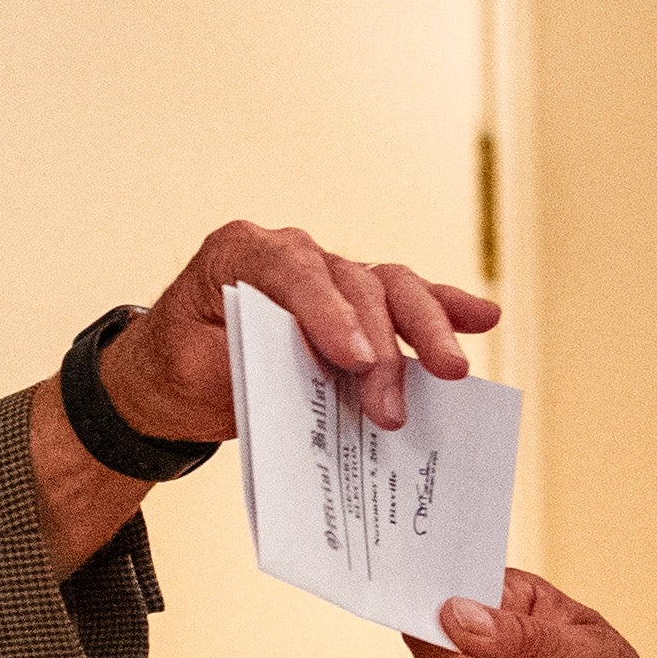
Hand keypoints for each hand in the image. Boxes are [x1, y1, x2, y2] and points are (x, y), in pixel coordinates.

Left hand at [99, 220, 495, 440]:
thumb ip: (247, 364)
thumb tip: (311, 382)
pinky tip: (484, 318)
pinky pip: (406, 299)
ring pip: (391, 287)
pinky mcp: (358, 306)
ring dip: (426, 328)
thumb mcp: (192, 370)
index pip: (292, 270)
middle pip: (354, 282)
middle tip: (392, 405)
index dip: (329, 313)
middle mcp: (293, 252)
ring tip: (452, 372)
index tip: (355, 361)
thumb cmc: (180, 365)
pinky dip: (445, 307)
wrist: (172, 373)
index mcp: (239, 252)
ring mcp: (331, 275)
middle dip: (382, 344)